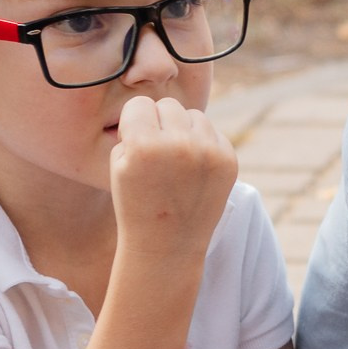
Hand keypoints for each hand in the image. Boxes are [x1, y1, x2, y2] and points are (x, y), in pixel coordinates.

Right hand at [110, 94, 236, 261]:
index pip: (139, 105)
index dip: (134, 123)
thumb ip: (133, 128)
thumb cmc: (135, 203)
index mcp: (144, 145)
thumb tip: (154, 103)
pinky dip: (203, 145)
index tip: (135, 144)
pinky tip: (193, 170)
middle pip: (168, 105)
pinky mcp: (228, 160)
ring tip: (176, 162)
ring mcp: (208, 152)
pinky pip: (213, 132)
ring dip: (184, 131)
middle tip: (157, 154)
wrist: (167, 245)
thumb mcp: (118, 164)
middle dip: (160, 124)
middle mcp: (179, 144)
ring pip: (194, 115)